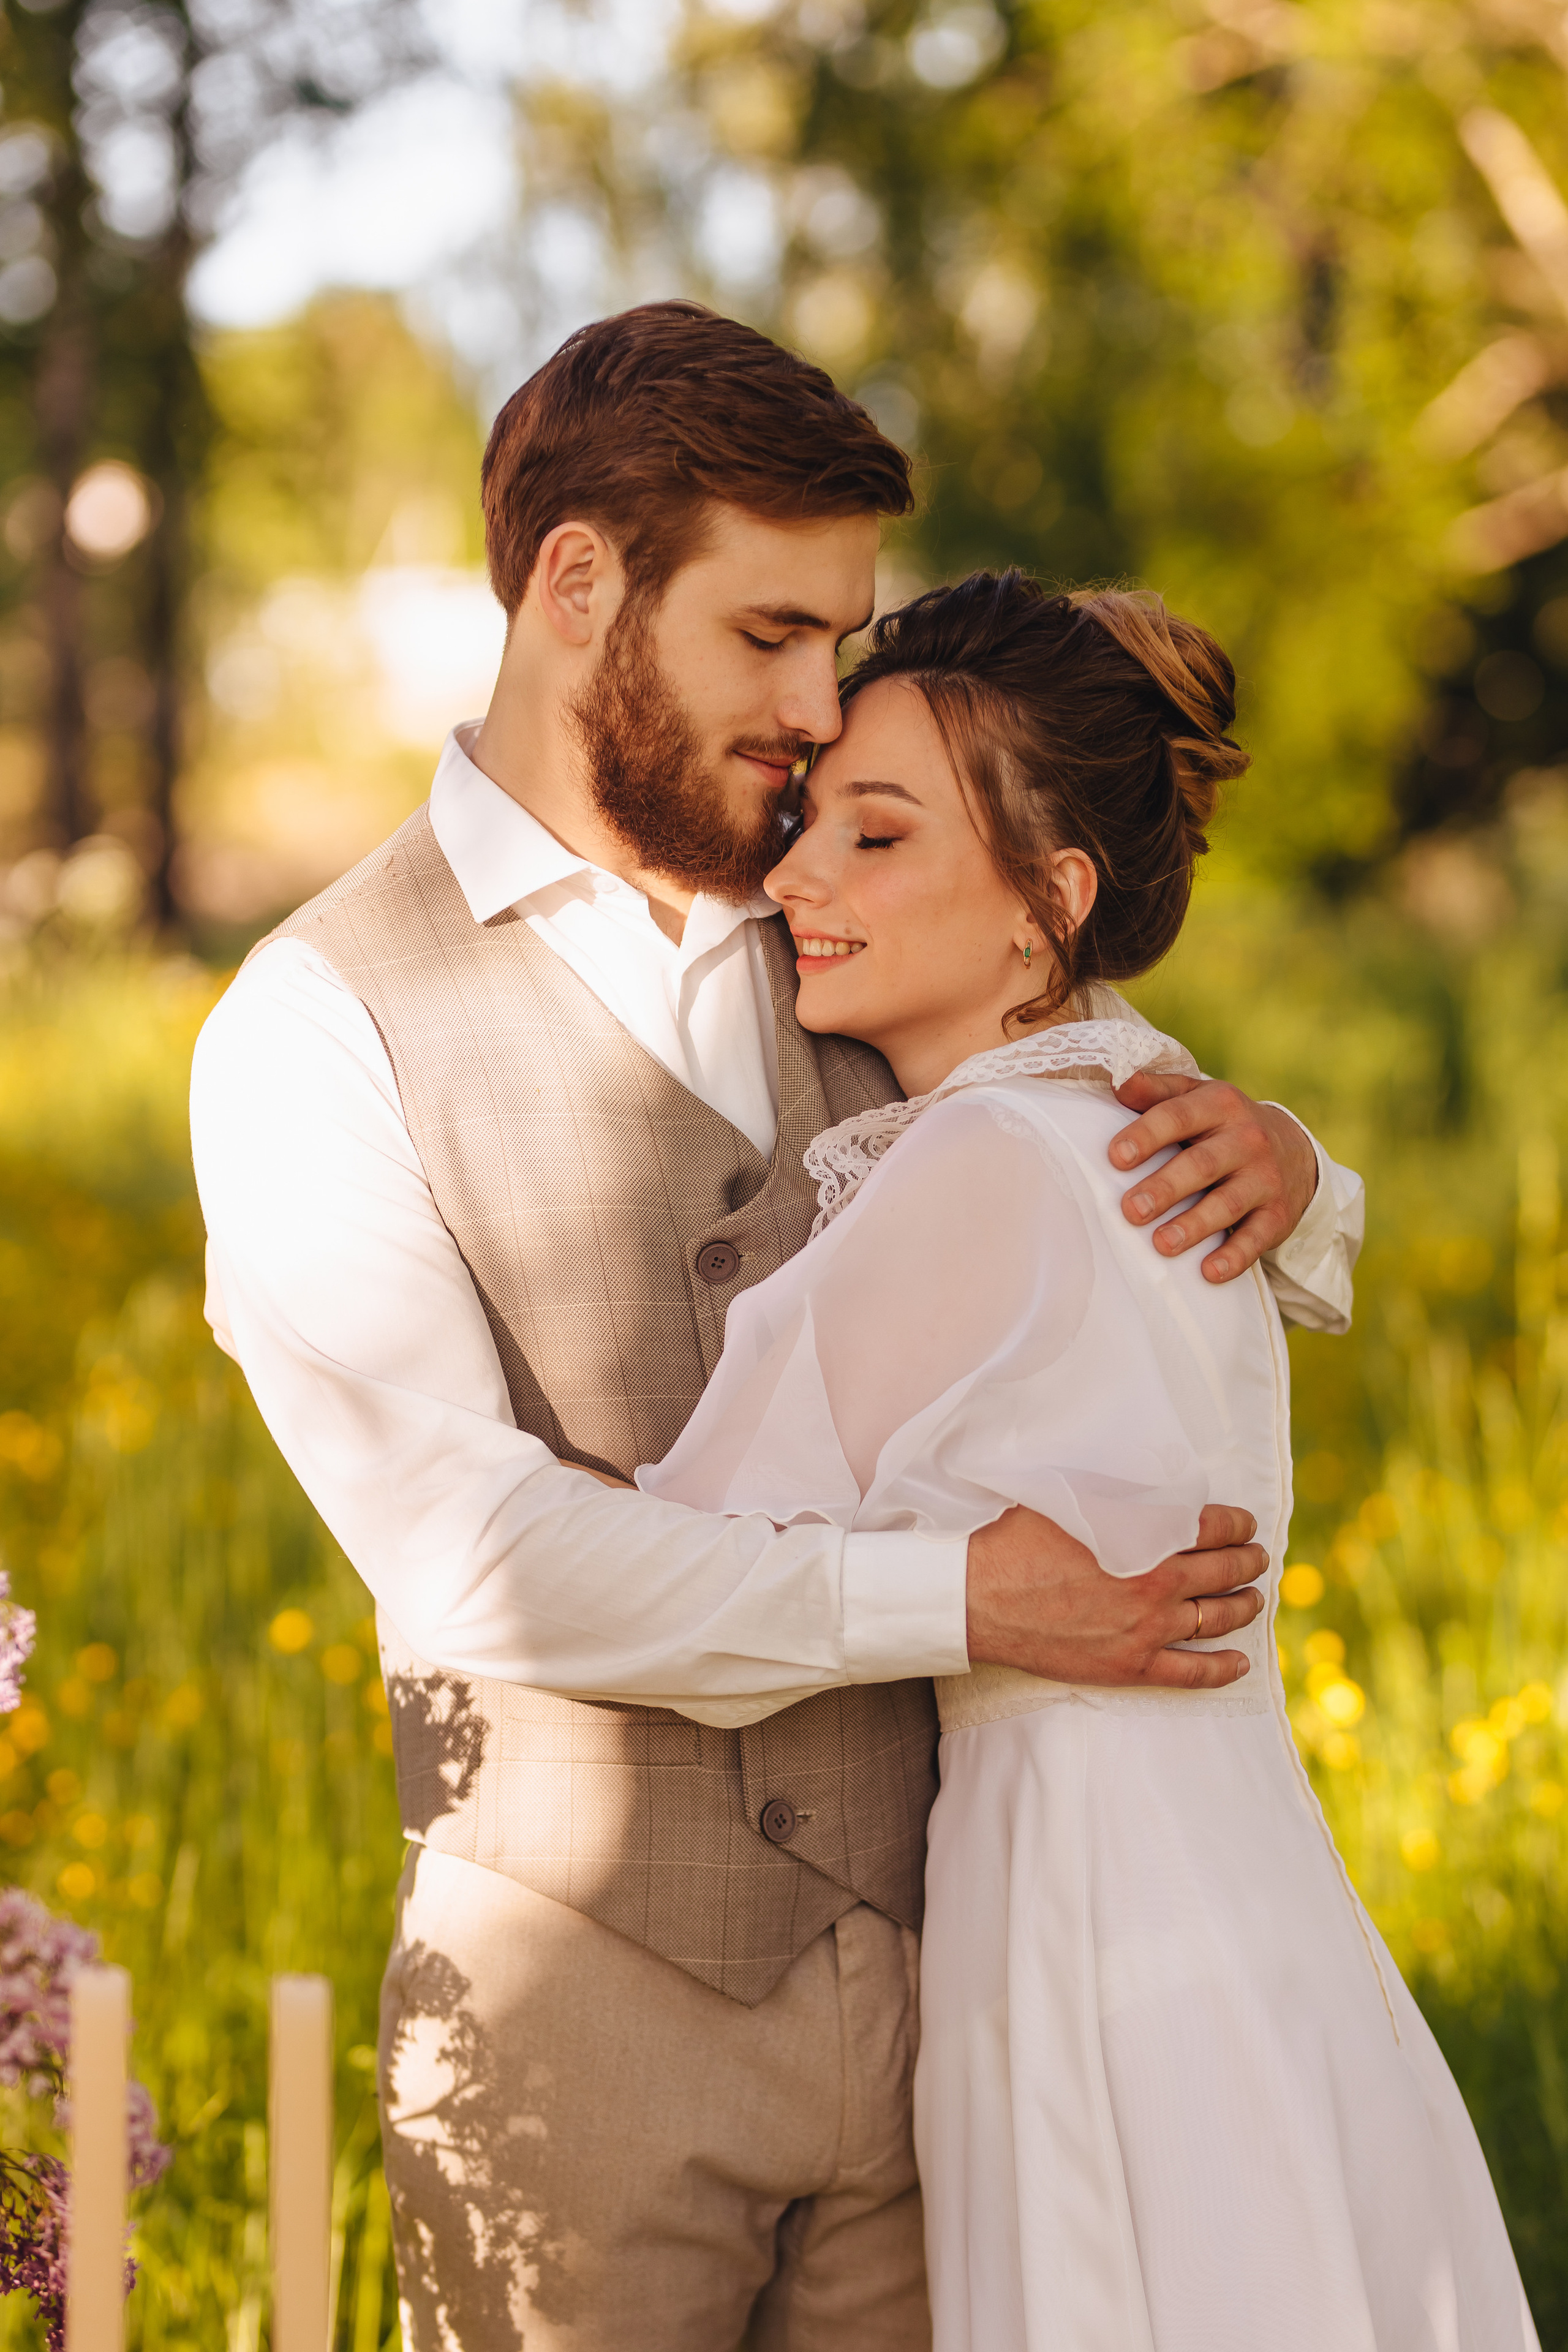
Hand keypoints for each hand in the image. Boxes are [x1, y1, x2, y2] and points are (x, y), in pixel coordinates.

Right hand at [965, 1503, 1266, 1689]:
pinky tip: (1239, 1663)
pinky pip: (1192, 1673)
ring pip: (1217, 1619)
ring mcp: (1147, 1630)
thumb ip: (1125, 1499)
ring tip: (1254, 1597)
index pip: (1214, 1527)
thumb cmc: (1019, 1539)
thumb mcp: (1076, 1499)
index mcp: (1146, 1538)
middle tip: (1257, 1557)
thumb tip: (1159, 1494)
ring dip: (1244, 1605)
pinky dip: (1222, 1669)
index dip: (1238, 1524)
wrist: (979, 1595)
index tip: (1245, 1523)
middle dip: (1249, 1561)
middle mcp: (1156, 1584)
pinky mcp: (1130, 1666)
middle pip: (1224, 1571)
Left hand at [1109, 1072, 1316, 1283]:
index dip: (1147, 1135)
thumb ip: (1157, 1092)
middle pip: (1202, 1164)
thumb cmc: (1223, 1124)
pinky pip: (1256, 1238)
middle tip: (1131, 1210)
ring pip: (1228, 1204)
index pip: (1179, 1116)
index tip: (1115, 1157)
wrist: (1294, 1149)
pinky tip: (1209, 1272)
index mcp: (1220, 1104)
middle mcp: (1247, 1138)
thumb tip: (1118, 1082)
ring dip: (1194, 1225)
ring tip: (1161, 1244)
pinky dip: (1234, 1256)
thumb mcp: (1196, 1098)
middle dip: (1165, 1188)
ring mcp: (1265, 1178)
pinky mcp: (1278, 1215)